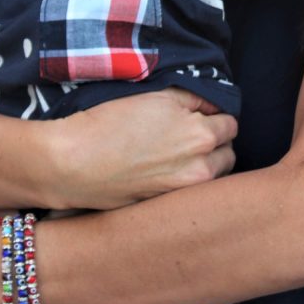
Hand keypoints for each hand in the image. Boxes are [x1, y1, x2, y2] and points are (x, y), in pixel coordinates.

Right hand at [40, 88, 237, 210]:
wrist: (74, 163)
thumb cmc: (110, 123)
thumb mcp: (157, 97)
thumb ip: (192, 100)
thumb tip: (210, 106)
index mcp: (202, 136)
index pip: (230, 124)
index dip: (214, 115)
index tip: (199, 113)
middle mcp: (201, 168)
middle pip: (228, 153)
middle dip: (216, 142)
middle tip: (189, 132)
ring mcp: (185, 192)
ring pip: (214, 175)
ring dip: (206, 163)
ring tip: (178, 153)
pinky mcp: (168, 206)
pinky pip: (193, 191)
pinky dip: (187, 181)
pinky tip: (164, 170)